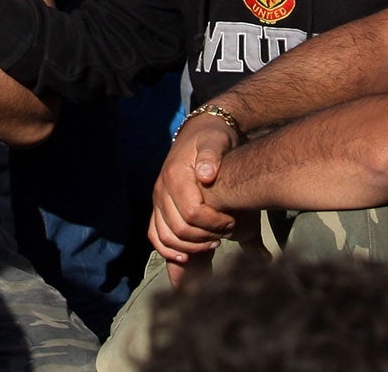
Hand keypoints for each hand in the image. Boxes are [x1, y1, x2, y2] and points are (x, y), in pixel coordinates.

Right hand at [147, 111, 240, 267]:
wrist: (200, 131)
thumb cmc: (212, 138)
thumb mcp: (215, 140)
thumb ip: (211, 155)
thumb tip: (206, 175)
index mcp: (175, 176)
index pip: (192, 213)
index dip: (215, 223)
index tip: (233, 221)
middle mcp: (161, 189)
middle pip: (179, 229)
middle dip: (206, 237)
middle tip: (227, 234)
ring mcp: (158, 199)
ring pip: (165, 236)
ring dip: (190, 247)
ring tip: (213, 243)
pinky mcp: (159, 206)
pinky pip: (155, 234)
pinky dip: (168, 250)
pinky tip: (185, 257)